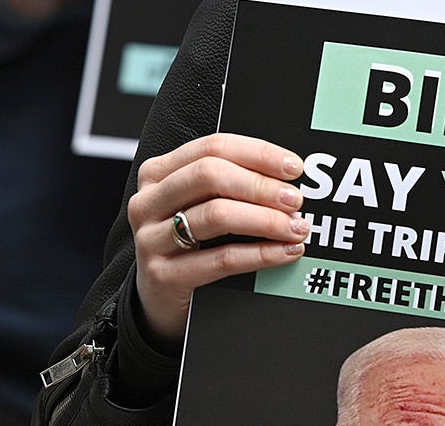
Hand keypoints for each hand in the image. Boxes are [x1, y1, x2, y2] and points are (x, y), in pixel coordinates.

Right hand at [126, 133, 309, 346]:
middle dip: (261, 186)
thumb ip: (231, 184)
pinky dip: (261, 254)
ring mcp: (150, 239)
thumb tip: (287, 175)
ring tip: (296, 227)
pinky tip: (285, 252)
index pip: (213, 147)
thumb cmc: (188, 240)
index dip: (258, 154)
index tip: (293, 167)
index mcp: (158, 173)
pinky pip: (222, 259)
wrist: (159, 296)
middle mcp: (148, 201)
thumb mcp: (199, 204)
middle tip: (295, 199)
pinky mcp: (163, 276)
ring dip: (266, 220)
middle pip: (210, 175)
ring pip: (216, 215)